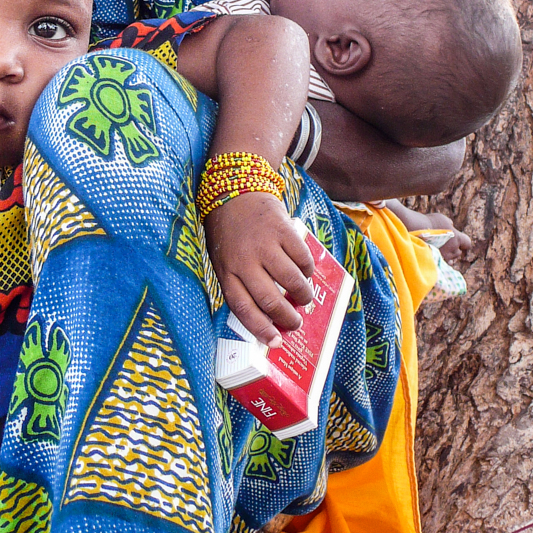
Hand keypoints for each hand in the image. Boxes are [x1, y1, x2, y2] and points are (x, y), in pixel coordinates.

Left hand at [205, 194, 314, 344]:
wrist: (235, 190)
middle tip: (296, 322)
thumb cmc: (230, 233)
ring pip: (291, 281)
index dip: (261, 329)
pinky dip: (307, 270)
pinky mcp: (282, 229)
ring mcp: (264, 244)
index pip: (243, 308)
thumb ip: (242, 283)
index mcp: (226, 271)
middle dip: (287, 318)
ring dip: (302, 295)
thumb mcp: (225, 259)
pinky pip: (302, 258)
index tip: (275, 342)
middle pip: (270, 300)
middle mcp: (244, 260)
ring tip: (303, 298)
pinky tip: (305, 272)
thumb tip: (267, 315)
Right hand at [417, 212, 471, 264]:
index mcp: (457, 238)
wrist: (415, 229)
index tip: (459, 241)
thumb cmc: (429, 222)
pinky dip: (441, 261)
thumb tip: (451, 226)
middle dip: (454, 249)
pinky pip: (442, 264)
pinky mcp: (436, 261)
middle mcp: (453, 249)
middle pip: (458, 253)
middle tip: (446, 245)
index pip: (467, 243)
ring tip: (441, 252)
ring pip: (451, 260)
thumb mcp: (443, 219)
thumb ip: (449, 224)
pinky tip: (437, 257)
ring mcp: (444, 256)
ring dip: (448, 257)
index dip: (464, 243)